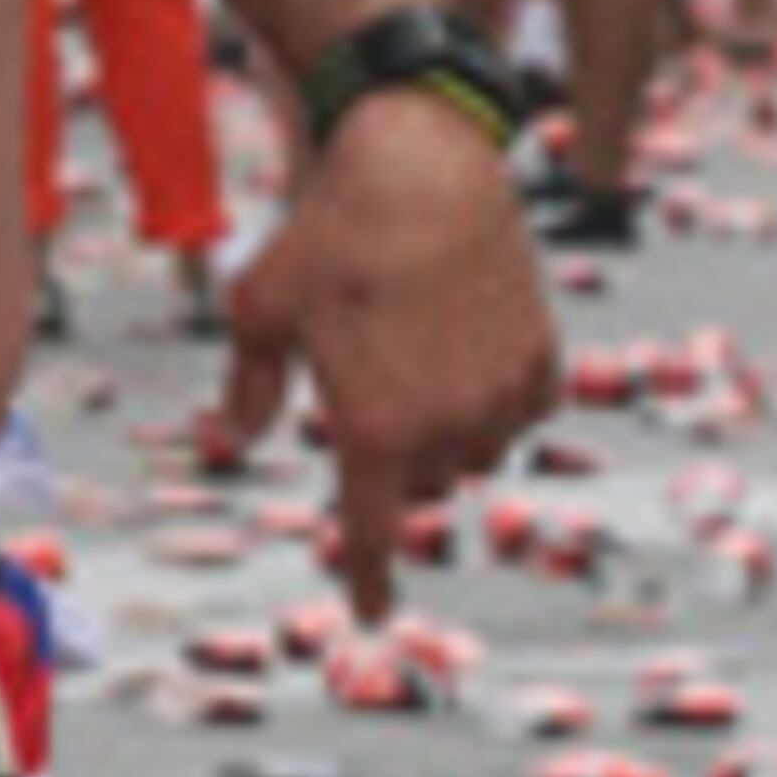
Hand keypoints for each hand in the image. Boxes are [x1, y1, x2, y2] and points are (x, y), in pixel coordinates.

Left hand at [209, 100, 561, 620]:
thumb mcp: (258, 309)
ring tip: (416, 362)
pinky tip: (467, 354)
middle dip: (393, 462)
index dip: (366, 579)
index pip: (369, 533)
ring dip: (446, 437)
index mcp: (373, 429)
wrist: (424, 164)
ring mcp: (500, 394)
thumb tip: (235, 440)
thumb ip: (248, 386)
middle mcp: (446, 426)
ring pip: (473, 457)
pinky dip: (496, 402)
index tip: (369, 612)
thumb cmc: (329, 234)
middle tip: (371, 388)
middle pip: (418, 488)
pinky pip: (521, 414)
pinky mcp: (541, 358)